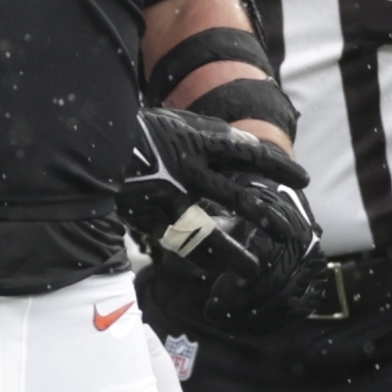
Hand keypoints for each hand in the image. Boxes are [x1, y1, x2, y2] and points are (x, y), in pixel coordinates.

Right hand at [118, 107, 319, 329]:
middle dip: (265, 217)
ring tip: (253, 269)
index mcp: (197, 140)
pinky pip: (180, 242)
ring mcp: (168, 196)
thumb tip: (243, 145)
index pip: (251, 154)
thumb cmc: (134, 128)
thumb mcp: (175, 121)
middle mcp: (189, 169)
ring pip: (210, 232)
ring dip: (234, 252)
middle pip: (238, 197)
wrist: (89, 143)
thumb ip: (209, 136)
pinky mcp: (148, 216)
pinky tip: (213, 268)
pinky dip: (199, 256)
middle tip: (287, 233)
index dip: (278, 168)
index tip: (302, 180)